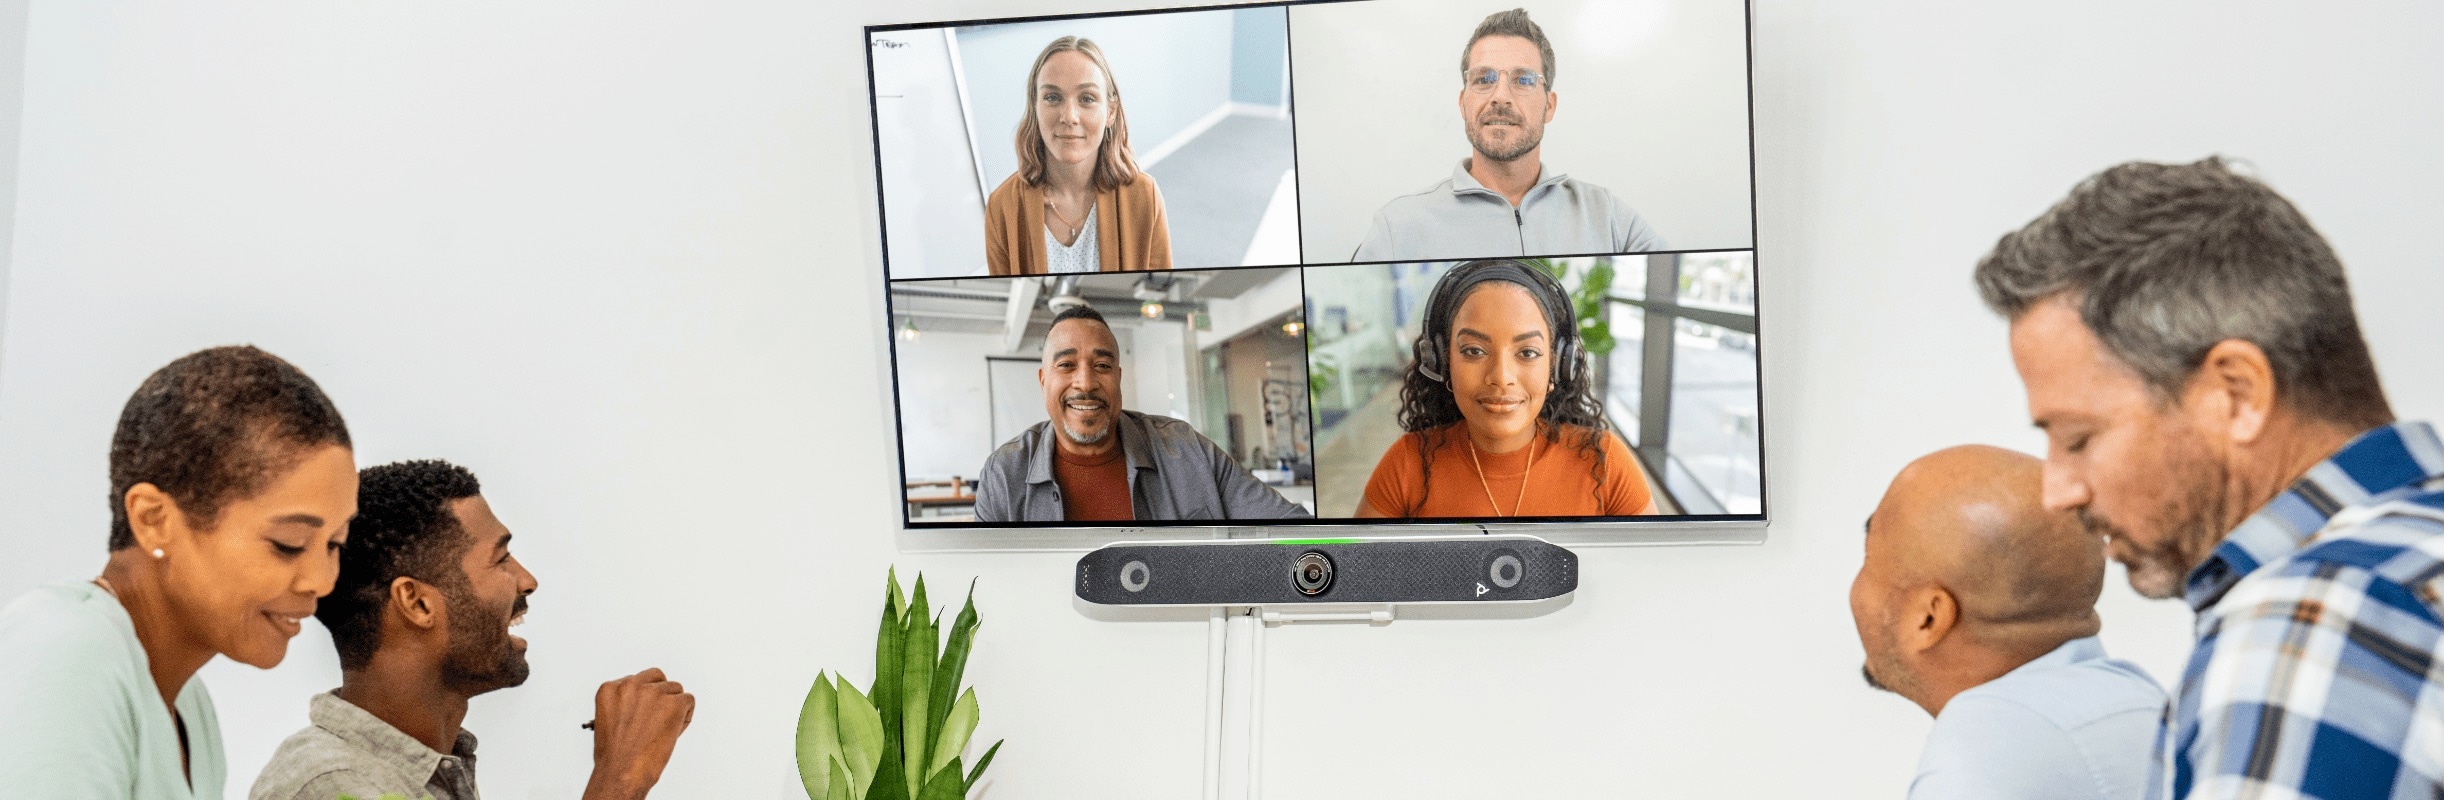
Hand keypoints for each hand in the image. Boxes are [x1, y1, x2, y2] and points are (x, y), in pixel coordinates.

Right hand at [582, 668, 694, 799]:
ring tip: (662, 730)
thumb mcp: (608, 720)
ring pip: (675, 689)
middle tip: (658, 719)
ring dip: (673, 707)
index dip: (644, 698)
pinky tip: (673, 731)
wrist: (621, 771)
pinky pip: (688, 700)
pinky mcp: (673, 703)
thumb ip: (624, 703)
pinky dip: (685, 716)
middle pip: (658, 679)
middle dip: (661, 696)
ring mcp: (653, 693)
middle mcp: (630, 685)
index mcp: (610, 688)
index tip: (645, 713)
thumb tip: (644, 702)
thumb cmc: (614, 755)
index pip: (638, 680)